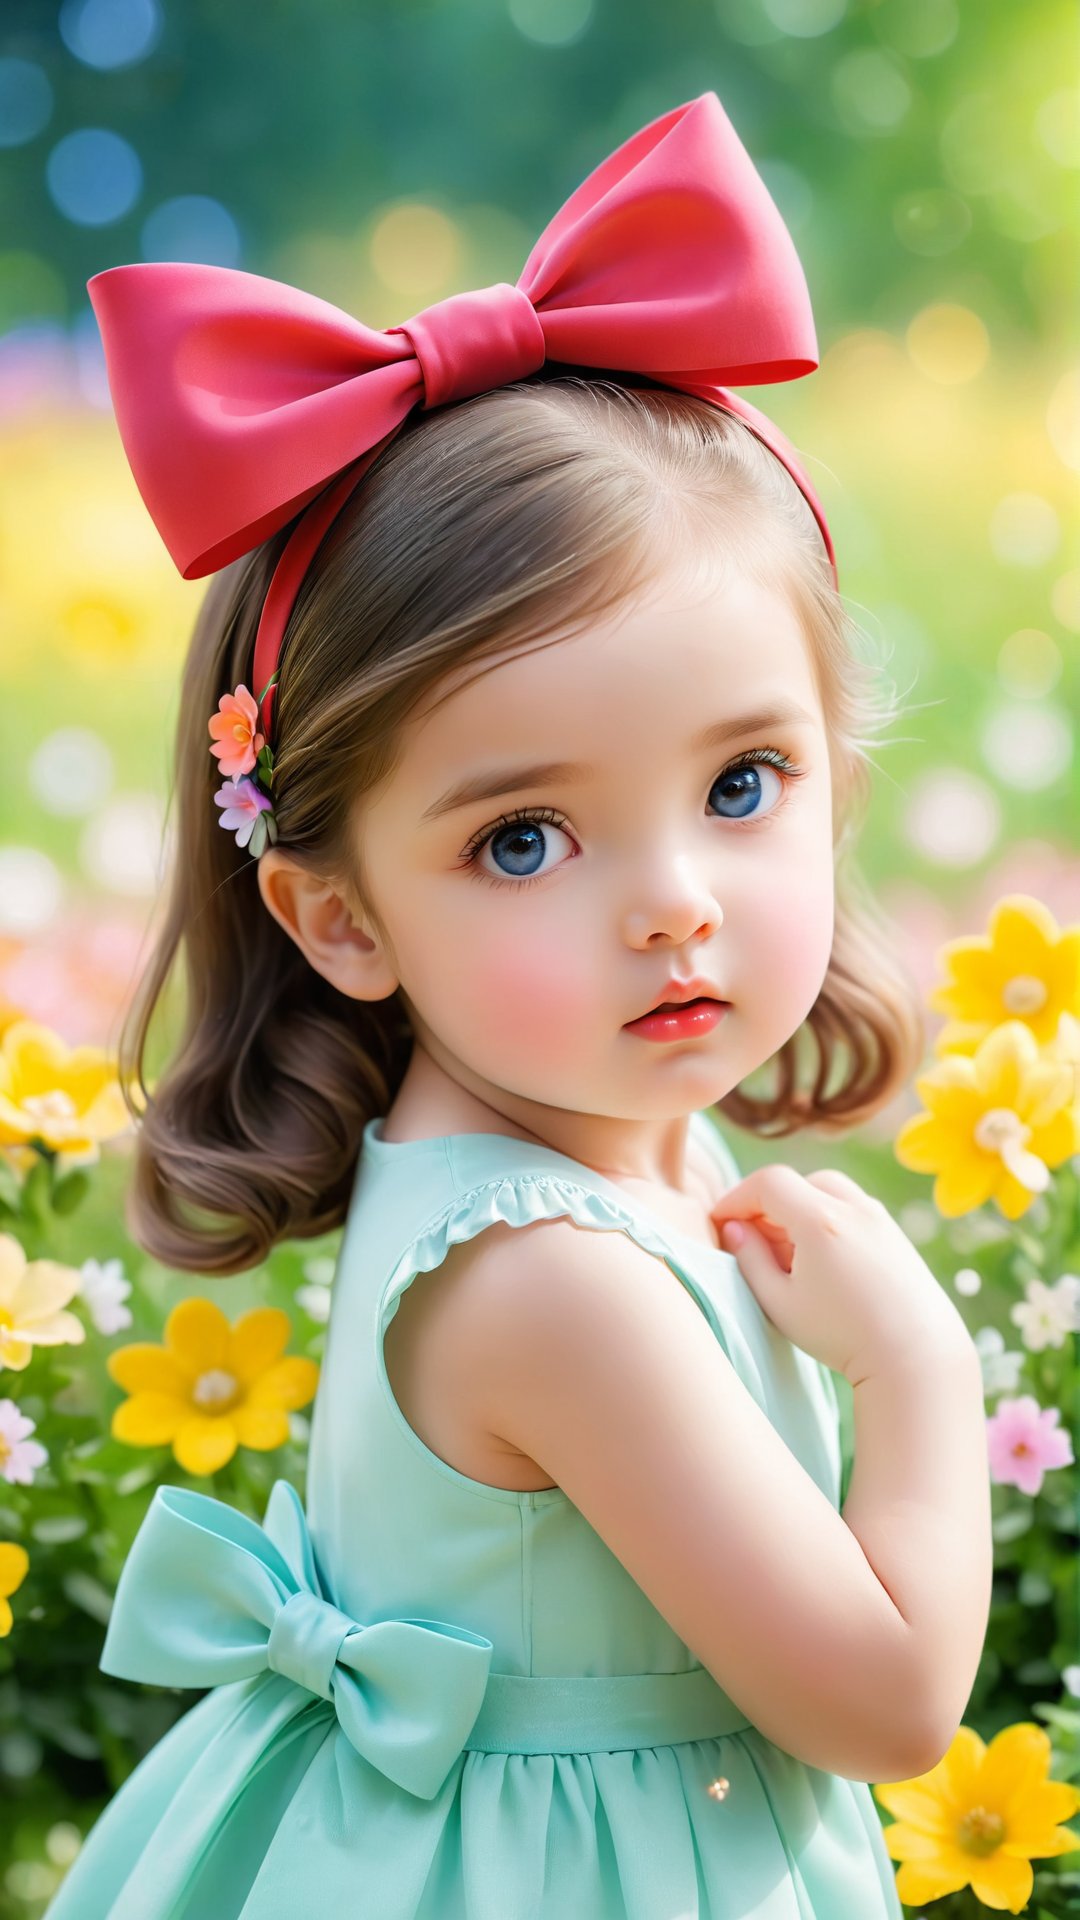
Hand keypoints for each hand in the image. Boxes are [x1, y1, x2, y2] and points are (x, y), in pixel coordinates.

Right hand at [712, 1164, 973, 1385]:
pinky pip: (851, 1207)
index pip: (767, 1183)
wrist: (916, 1355)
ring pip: (827, 1191)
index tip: (720, 1224)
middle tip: (751, 1239)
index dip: (736, 1198)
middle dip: (767, 1203)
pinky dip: (827, 1218)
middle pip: (798, 1182)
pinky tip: (821, 1260)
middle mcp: (854, 1207)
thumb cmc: (842, 1336)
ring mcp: (879, 1217)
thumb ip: (750, 1260)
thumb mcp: (780, 1303)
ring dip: (799, 1209)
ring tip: (787, 1252)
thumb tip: (734, 1229)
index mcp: (821, 1220)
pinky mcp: (895, 1233)